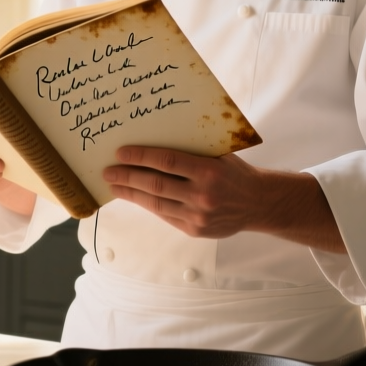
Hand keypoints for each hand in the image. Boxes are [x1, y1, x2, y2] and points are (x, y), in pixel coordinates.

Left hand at [103, 146, 345, 253]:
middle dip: (127, 177)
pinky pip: (164, 215)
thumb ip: (193, 149)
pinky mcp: (194, 230)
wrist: (257, 203)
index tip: (120, 152)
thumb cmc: (234, 171)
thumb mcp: (220, 154)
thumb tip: (155, 135)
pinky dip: (147, 205)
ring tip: (114, 185)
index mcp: (210, 171)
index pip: (167, 161)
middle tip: (108, 171)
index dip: (141, 156)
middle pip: (156, 184)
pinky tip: (134, 196)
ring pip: (156, 203)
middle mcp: (203, 195)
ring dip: (131, 193)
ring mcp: (198, 216)